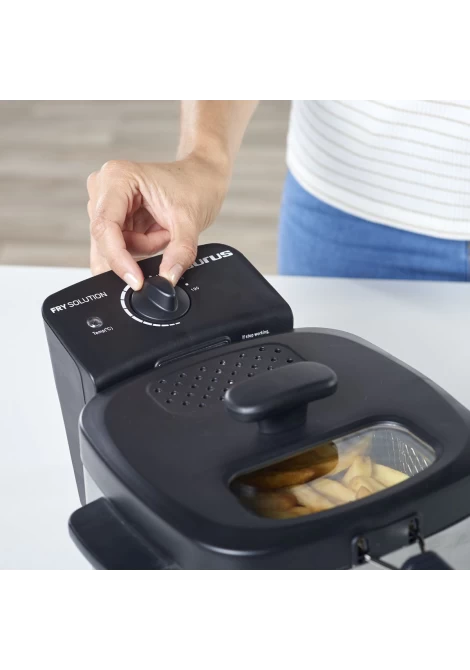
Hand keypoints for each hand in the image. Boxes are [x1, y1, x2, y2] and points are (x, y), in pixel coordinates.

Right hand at [87, 155, 229, 288]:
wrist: (202, 177)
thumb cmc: (195, 185)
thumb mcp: (191, 220)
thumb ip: (179, 252)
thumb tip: (167, 279)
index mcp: (117, 177)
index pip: (104, 226)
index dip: (118, 258)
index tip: (136, 280)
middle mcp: (103, 187)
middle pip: (106, 240)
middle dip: (137, 250)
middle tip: (166, 236)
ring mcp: (105, 203)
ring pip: (113, 248)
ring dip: (141, 248)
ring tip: (163, 228)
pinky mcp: (112, 217)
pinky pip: (120, 247)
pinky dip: (140, 247)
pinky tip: (155, 231)